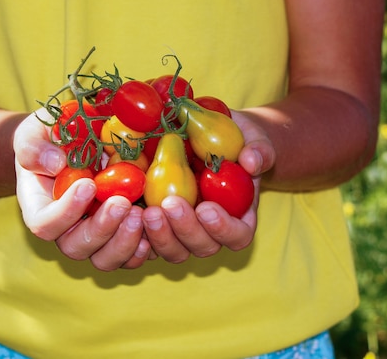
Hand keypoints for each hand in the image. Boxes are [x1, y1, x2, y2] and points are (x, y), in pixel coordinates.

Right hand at [13, 108, 151, 269]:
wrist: (78, 141)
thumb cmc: (52, 137)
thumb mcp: (35, 132)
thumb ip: (33, 146)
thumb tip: (54, 163)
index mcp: (41, 207)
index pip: (45, 225)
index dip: (66, 212)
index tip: (89, 185)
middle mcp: (66, 229)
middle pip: (76, 247)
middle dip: (101, 229)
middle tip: (122, 203)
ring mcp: (95, 236)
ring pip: (105, 258)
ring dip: (124, 242)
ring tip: (140, 213)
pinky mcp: (121, 236)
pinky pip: (131, 255)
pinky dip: (143, 248)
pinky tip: (153, 225)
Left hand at [141, 110, 273, 262]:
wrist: (207, 136)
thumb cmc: (235, 140)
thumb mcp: (253, 139)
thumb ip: (259, 150)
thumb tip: (251, 161)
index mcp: (238, 217)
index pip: (237, 236)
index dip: (223, 229)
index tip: (206, 207)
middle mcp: (210, 231)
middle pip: (201, 247)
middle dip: (185, 230)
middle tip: (169, 204)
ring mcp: (181, 230)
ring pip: (172, 250)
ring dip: (159, 236)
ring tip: (146, 210)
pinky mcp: (158, 224)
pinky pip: (146, 241)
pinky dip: (136, 234)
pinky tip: (127, 213)